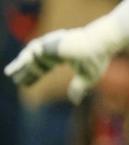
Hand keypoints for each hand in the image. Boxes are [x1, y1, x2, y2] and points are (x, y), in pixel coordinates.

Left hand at [5, 18, 120, 102]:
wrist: (102, 43)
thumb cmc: (98, 58)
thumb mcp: (87, 77)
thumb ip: (79, 88)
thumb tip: (75, 101)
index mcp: (64, 55)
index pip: (46, 65)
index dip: (36, 74)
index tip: (27, 84)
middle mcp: (56, 49)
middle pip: (36, 60)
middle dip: (25, 70)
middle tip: (14, 77)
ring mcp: (53, 45)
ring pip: (31, 54)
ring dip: (21, 64)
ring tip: (10, 72)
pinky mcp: (50, 42)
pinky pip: (32, 50)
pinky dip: (25, 59)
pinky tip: (19, 67)